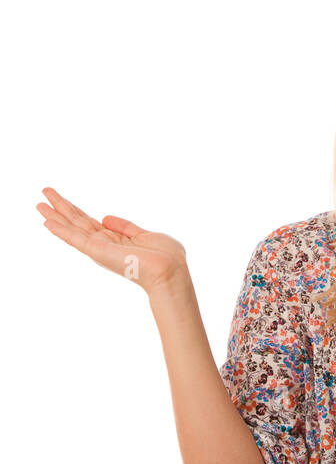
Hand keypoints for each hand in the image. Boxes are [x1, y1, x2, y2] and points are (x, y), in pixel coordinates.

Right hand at [36, 186, 188, 296]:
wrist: (170, 270)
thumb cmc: (165, 257)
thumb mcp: (145, 235)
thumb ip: (125, 227)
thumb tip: (105, 217)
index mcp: (115, 240)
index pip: (89, 222)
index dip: (75, 210)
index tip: (61, 199)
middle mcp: (104, 245)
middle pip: (77, 222)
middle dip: (60, 207)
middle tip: (44, 193)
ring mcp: (99, 248)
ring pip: (72, 228)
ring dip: (55, 216)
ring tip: (38, 204)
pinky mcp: (97, 251)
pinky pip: (75, 239)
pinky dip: (60, 230)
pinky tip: (46, 221)